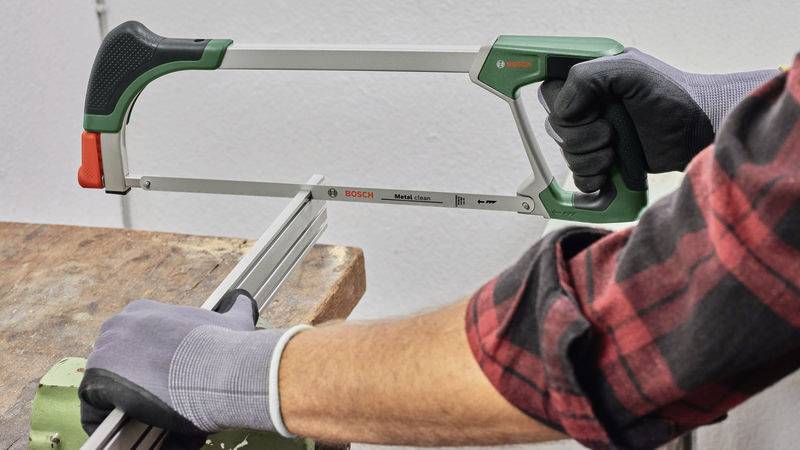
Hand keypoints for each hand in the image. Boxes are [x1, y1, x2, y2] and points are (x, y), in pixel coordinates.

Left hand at [78, 290, 304, 436]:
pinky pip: (94, 409)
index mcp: (143, 311)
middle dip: (133, 384)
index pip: (133, 343)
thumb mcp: (234, 321)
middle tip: (159, 402)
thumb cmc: (226, 347)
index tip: (166, 382)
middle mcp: (119, 324)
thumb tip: (244, 299)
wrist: (220, 369)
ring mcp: (105, 349)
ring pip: (105, 387)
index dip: (149, 366)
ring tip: (149, 418)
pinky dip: (110, 423)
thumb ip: (236, 308)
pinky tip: (132, 428)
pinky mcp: (97, 378)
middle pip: (115, 363)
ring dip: (123, 403)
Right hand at [538, 48, 776, 191]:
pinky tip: (611, 171)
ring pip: (566, 154)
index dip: (550, 96)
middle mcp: (590, 106)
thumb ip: (589, 77)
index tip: (543, 97)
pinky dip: (592, 179)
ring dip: (591, 157)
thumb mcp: (632, 71)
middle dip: (580, 134)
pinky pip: (578, 178)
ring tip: (617, 149)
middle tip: (608, 130)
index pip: (550, 86)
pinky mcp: (605, 163)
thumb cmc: (677, 97)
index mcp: (592, 79)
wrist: (701, 134)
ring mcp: (597, 135)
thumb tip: (563, 103)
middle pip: (555, 125)